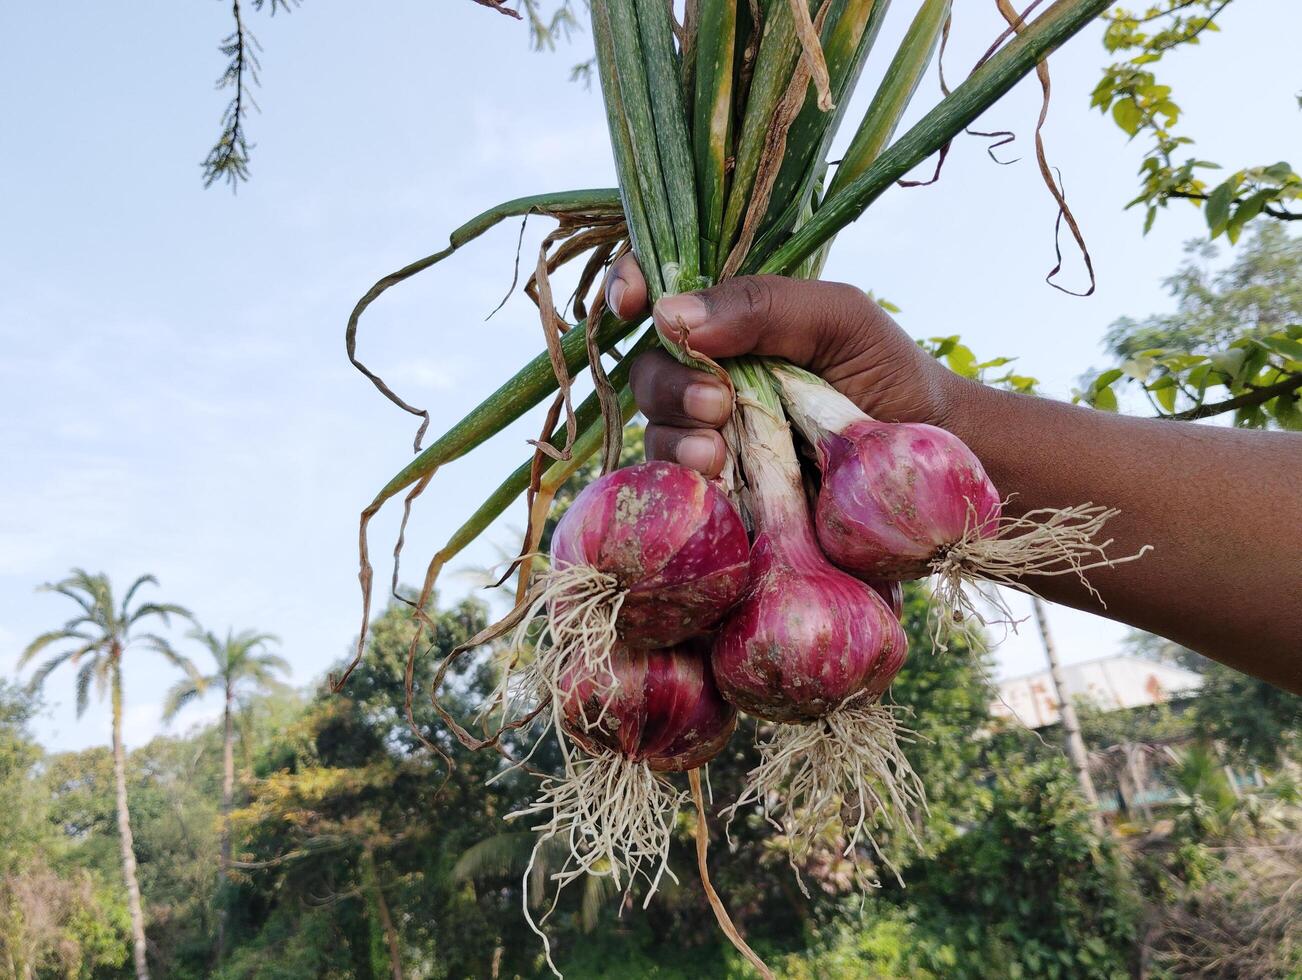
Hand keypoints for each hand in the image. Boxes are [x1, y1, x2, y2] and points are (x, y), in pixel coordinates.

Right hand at [605, 255, 967, 476]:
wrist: (924, 456)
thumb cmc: (886, 373)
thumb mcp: (838, 318)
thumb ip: (764, 305)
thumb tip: (670, 315)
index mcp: (731, 320)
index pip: (658, 292)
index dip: (628, 286)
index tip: (631, 303)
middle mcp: (710, 374)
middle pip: (647, 369)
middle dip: (668, 385)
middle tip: (719, 404)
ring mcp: (711, 434)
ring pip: (654, 428)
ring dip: (676, 437)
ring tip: (719, 455)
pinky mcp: (720, 488)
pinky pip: (675, 484)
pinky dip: (686, 481)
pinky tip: (718, 482)